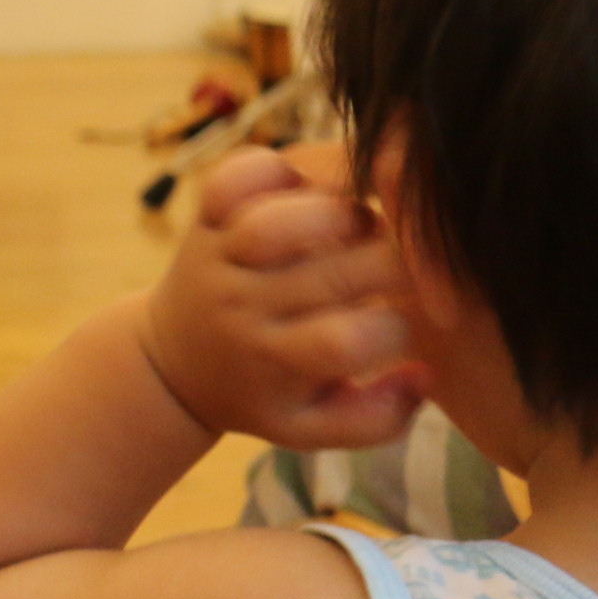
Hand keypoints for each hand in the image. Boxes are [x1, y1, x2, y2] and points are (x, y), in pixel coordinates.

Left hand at [142, 145, 425, 448]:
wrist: (170, 362)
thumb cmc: (261, 394)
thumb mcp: (313, 428)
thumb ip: (379, 418)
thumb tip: (427, 374)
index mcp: (273, 360)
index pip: (348, 342)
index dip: (397, 331)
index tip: (411, 327)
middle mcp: (243, 304)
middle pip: (337, 273)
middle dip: (393, 267)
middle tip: (400, 274)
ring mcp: (222, 254)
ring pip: (287, 218)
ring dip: (343, 215)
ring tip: (360, 232)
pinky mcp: (207, 214)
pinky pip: (240, 173)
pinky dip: (279, 169)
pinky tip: (306, 190)